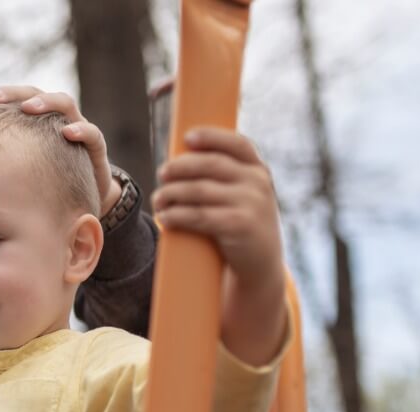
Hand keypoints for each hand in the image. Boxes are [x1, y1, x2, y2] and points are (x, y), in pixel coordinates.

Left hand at [0, 86, 119, 214]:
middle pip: (33, 93)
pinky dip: (81, 130)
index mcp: (31, 121)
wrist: (82, 201)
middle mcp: (52, 119)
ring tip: (30, 108)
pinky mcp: (94, 148)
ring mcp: (75, 129)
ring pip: (64, 103)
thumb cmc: (41, 183)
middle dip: (12, 94)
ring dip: (46, 102)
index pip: (9, 100)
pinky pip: (92, 134)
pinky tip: (67, 133)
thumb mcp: (14, 172)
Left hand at [152, 127, 286, 364]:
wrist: (260, 265)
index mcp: (258, 170)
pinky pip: (200, 215)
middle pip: (210, 165)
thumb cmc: (240, 224)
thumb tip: (178, 161)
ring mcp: (252, 204)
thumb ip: (223, 177)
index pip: (238, 144)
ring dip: (172, 193)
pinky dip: (177, 215)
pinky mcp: (240, 226)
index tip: (187, 137)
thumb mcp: (242, 196)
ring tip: (159, 199)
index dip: (212, 137)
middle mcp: (258, 183)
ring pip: (199, 190)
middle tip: (161, 174)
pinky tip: (164, 217)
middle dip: (180, 167)